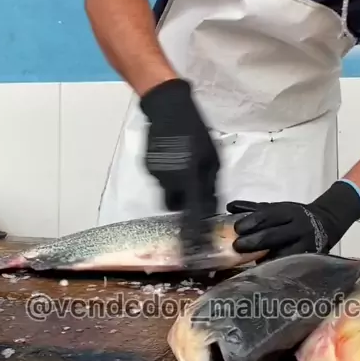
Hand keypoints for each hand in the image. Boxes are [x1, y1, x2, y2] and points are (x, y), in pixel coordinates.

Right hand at [140, 78, 219, 235]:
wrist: (167, 108)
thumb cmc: (194, 130)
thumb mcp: (212, 156)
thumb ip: (211, 183)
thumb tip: (211, 204)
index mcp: (189, 179)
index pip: (191, 216)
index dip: (193, 236)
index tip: (194, 252)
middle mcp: (170, 181)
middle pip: (175, 207)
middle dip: (183, 204)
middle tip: (191, 191)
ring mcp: (156, 174)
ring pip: (167, 191)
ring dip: (176, 186)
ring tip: (183, 165)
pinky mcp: (148, 166)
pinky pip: (160, 177)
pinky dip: (168, 173)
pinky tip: (173, 157)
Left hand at [226, 181, 359, 257]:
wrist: (326, 221)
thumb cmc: (294, 216)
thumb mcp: (277, 208)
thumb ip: (253, 209)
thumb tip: (229, 207)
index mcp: (287, 211)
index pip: (267, 215)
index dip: (251, 221)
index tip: (237, 228)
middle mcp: (297, 226)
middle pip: (273, 235)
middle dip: (253, 242)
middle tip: (237, 247)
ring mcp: (305, 243)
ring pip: (283, 252)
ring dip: (264, 258)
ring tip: (248, 263)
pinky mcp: (309, 257)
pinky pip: (291, 264)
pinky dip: (277, 267)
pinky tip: (264, 271)